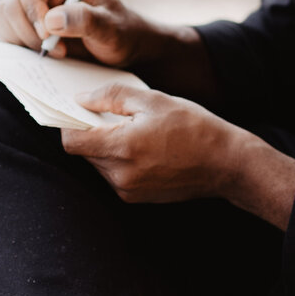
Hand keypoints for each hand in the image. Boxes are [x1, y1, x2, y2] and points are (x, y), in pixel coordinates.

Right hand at [0, 0, 157, 67]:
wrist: (126, 51)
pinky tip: (45, 60)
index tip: (48, 34)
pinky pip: (7, 39)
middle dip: (27, 33)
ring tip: (54, 56)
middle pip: (8, 6)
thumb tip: (51, 20)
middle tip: (57, 52)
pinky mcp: (29, 34)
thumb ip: (85, 20)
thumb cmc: (123, 33)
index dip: (31, 9)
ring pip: (2, 22)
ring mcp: (32, 15)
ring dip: (21, 43)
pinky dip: (18, 51)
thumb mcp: (111, 28)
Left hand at [61, 84, 294, 226]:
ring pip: (99, 164)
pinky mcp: (136, 198)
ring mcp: (127, 190)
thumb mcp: (153, 100)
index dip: (69, 124)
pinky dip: (120, 162)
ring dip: (107, 148)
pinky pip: (114, 176)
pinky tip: (144, 149)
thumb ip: (111, 96)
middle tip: (115, 117)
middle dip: (92, 134)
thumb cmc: (193, 126)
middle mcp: (120, 174)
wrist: (225, 163)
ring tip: (135, 133)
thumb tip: (80, 99)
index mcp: (122, 147)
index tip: (79, 111)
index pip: (71, 141)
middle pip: (84, 153)